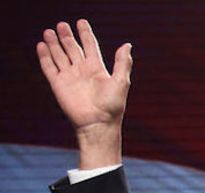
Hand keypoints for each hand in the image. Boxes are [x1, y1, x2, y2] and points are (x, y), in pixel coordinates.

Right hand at [36, 19, 131, 167]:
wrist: (97, 124)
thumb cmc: (112, 106)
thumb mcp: (121, 82)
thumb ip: (122, 63)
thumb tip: (127, 44)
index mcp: (97, 69)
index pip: (90, 46)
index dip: (85, 34)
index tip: (81, 22)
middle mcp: (82, 71)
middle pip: (72, 48)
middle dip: (67, 36)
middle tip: (61, 24)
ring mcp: (69, 77)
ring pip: (59, 55)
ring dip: (54, 43)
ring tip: (49, 31)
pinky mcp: (58, 84)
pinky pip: (49, 67)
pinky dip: (45, 56)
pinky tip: (41, 46)